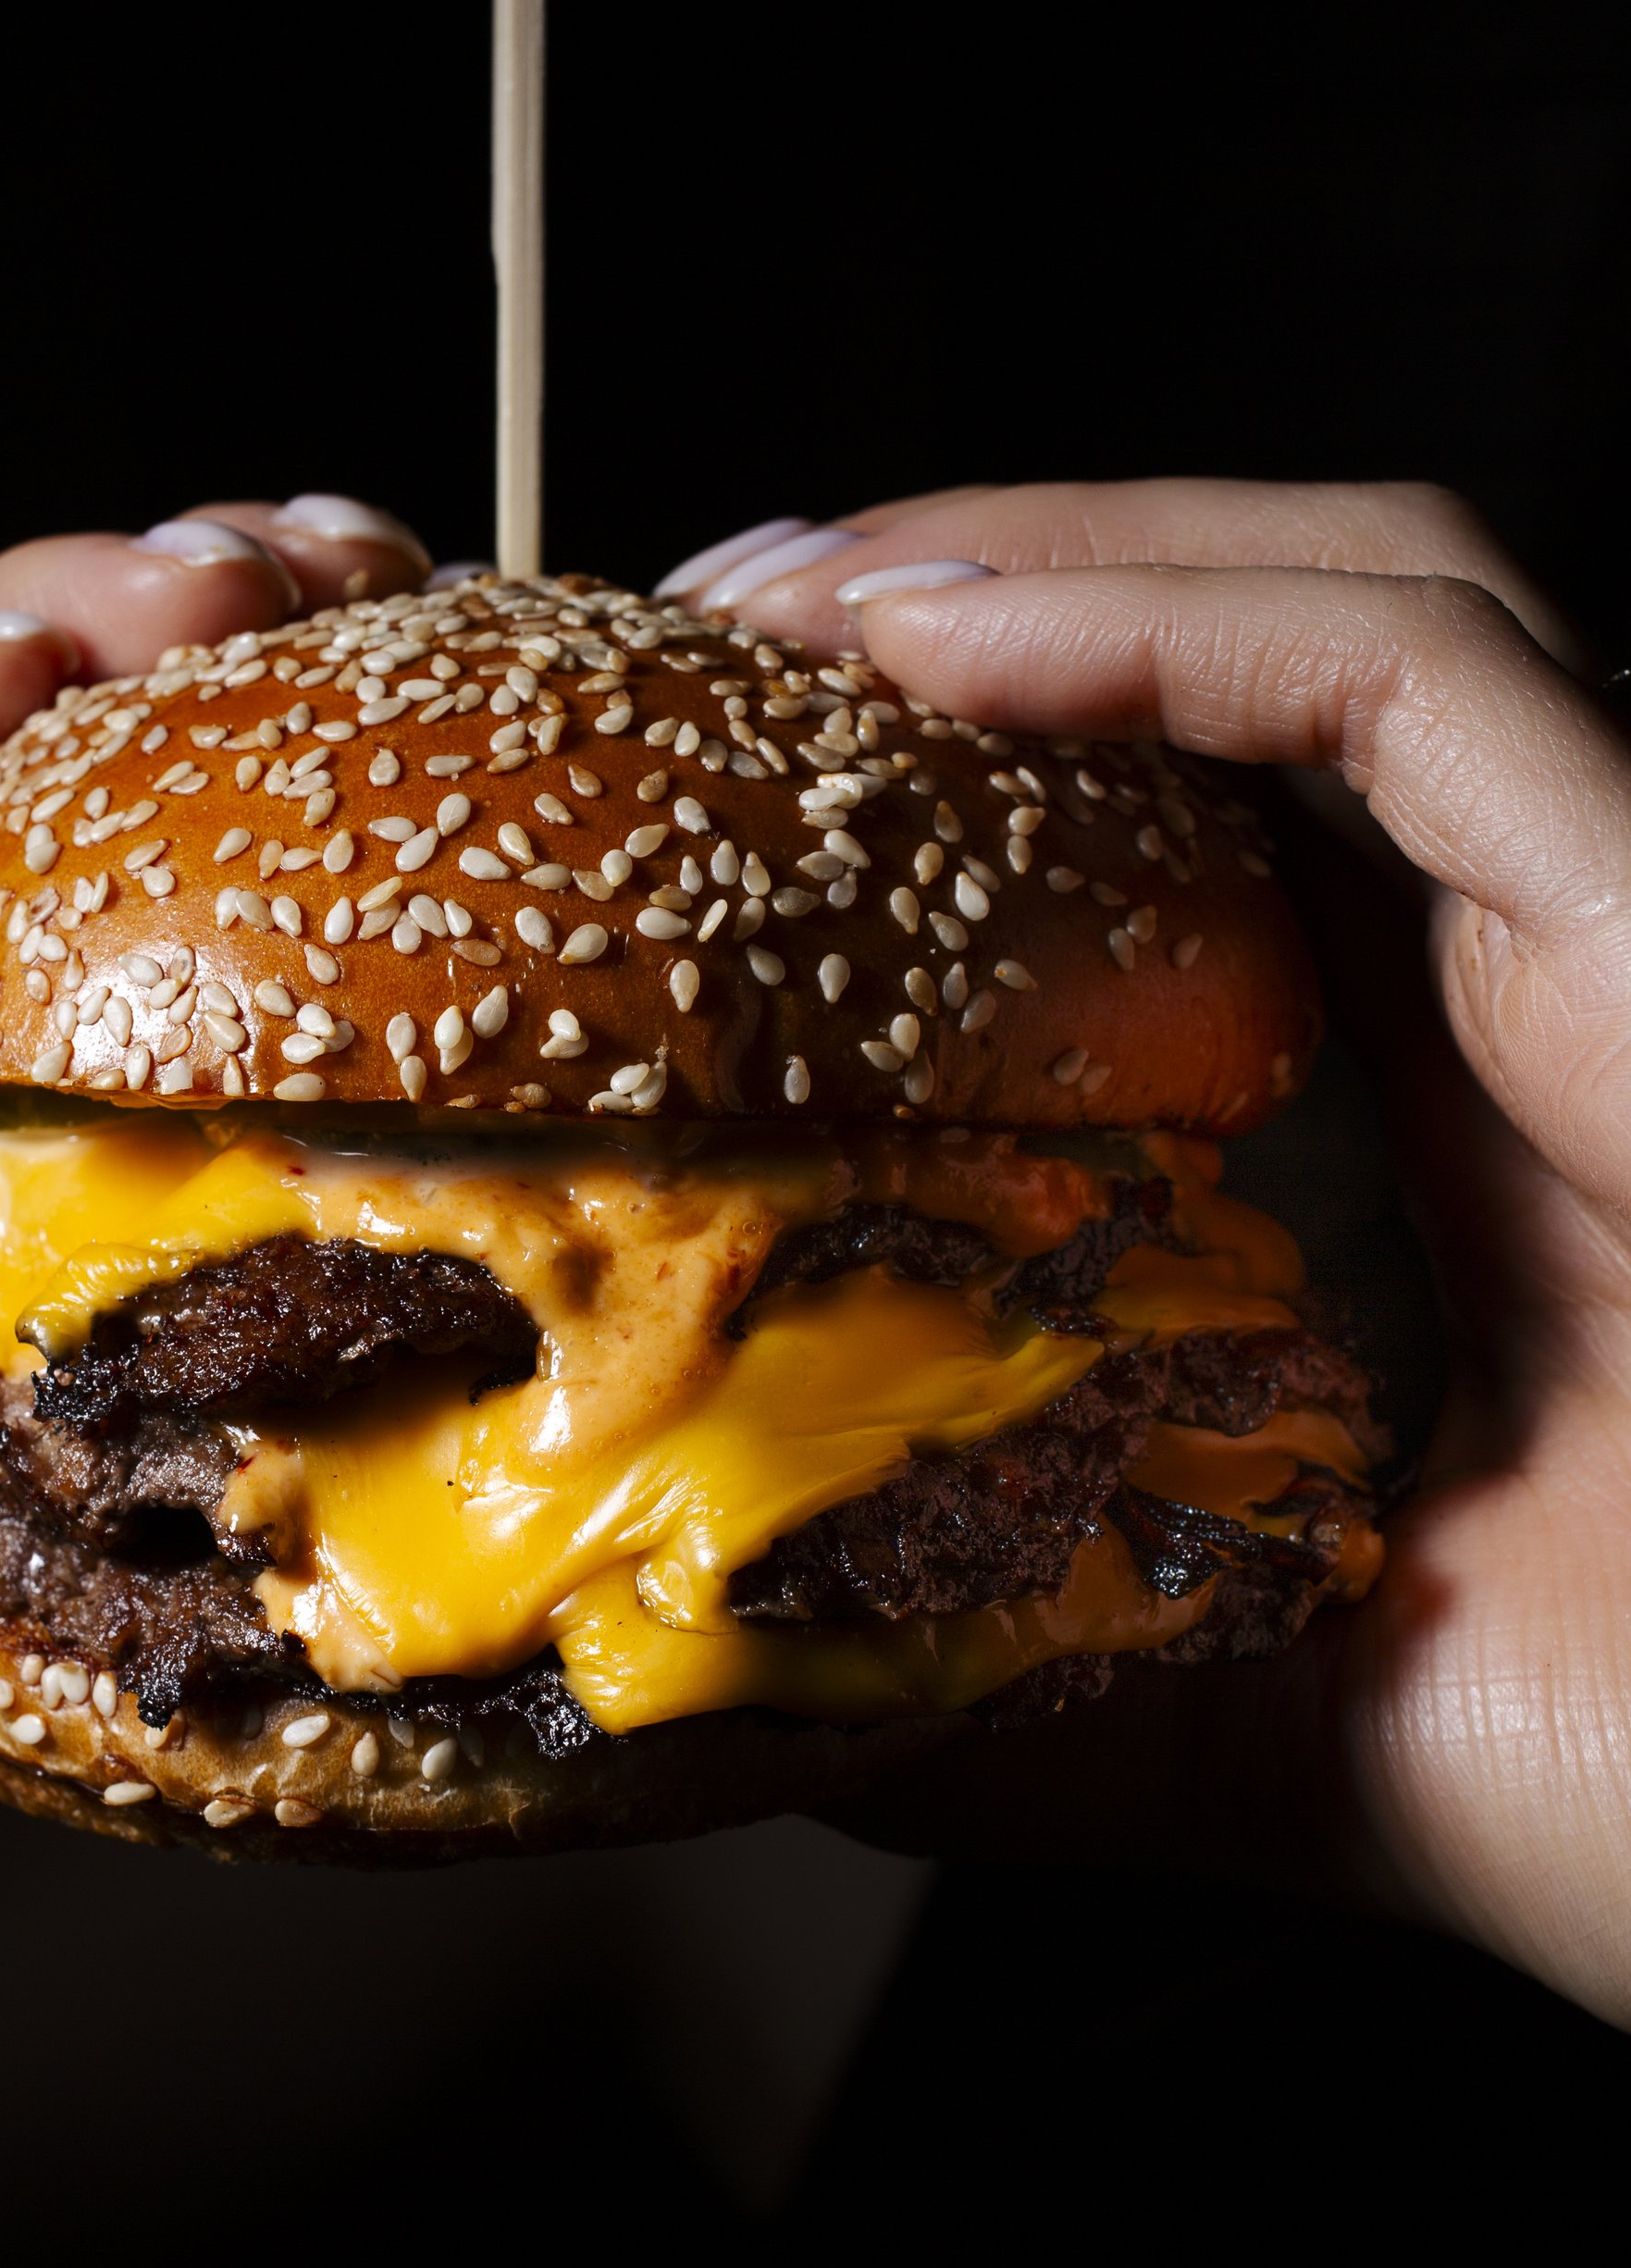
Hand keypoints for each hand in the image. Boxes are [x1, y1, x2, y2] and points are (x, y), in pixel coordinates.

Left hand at [669, 484, 1630, 2024]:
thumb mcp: (1246, 1715)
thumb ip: (1024, 1669)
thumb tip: (759, 1679)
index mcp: (1477, 1130)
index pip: (1226, 830)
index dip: (991, 754)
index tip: (738, 768)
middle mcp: (1568, 985)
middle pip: (1270, 661)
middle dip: (986, 589)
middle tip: (721, 630)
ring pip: (1352, 593)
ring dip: (1047, 553)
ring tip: (790, 595)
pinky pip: (1413, 673)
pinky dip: (1162, 623)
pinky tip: (929, 642)